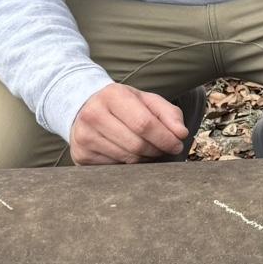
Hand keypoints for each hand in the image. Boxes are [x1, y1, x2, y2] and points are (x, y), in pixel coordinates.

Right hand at [69, 83, 188, 164]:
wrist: (85, 108)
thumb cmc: (124, 105)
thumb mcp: (147, 101)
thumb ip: (169, 113)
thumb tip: (181, 134)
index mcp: (112, 95)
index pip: (144, 123)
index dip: (165, 138)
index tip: (176, 144)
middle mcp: (93, 115)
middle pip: (136, 144)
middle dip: (156, 150)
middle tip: (164, 149)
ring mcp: (84, 136)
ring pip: (126, 158)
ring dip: (145, 159)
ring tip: (148, 150)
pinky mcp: (80, 155)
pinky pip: (115, 167)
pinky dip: (129, 164)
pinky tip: (130, 154)